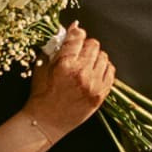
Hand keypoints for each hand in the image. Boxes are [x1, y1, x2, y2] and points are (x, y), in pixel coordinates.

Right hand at [26, 23, 115, 137]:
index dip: (76, 33)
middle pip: (93, 45)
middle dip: (86, 45)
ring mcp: (93, 84)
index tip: (75, 35)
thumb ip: (55, 47)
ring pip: (103, 57)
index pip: (78, 37)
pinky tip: (94, 71)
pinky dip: (104, 68)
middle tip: (79, 52)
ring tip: (86, 63)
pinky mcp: (100, 95)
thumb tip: (68, 30)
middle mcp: (81, 73)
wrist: (46, 121)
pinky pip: (110, 72)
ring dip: (95, 57)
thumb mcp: (41, 66)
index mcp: (65, 64)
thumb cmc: (41, 94)